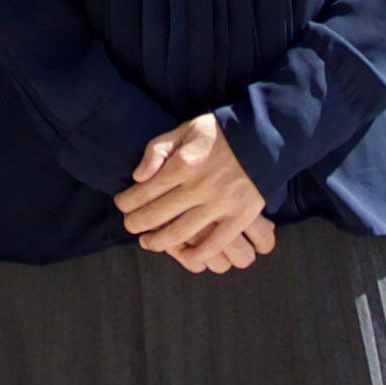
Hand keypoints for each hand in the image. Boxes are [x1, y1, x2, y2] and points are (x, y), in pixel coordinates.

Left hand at [114, 115, 272, 274]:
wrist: (263, 138)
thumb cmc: (219, 134)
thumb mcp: (185, 129)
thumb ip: (157, 149)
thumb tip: (138, 177)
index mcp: (183, 164)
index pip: (144, 191)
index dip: (126, 202)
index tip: (122, 204)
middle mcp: (199, 186)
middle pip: (156, 215)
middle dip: (135, 223)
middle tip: (130, 226)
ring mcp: (220, 204)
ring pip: (179, 234)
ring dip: (157, 242)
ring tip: (148, 242)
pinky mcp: (240, 216)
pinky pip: (213, 244)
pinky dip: (195, 255)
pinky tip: (183, 253)